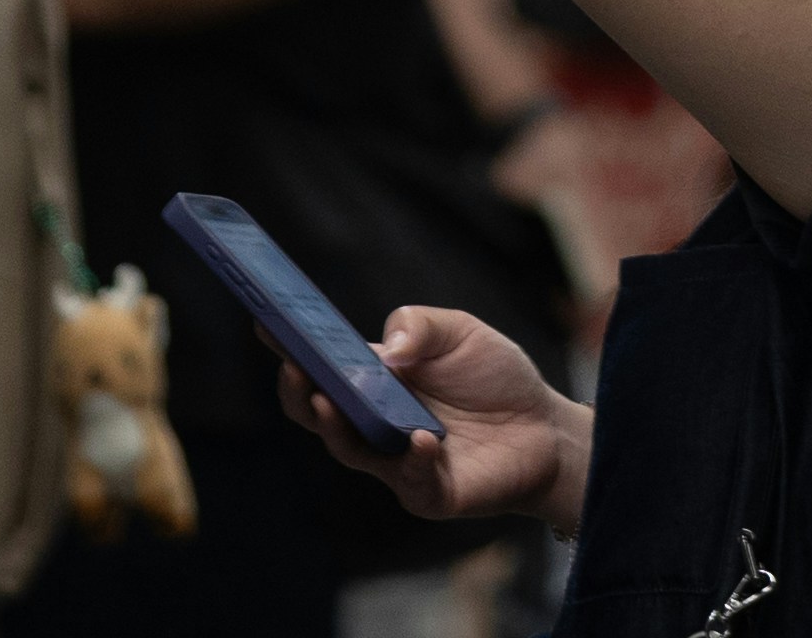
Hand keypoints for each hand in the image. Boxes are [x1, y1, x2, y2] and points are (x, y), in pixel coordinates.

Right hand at [275, 305, 589, 531]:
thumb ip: (421, 326)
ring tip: (330, 400)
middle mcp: (375, 424)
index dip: (289, 345)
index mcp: (374, 381)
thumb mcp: (461, 331)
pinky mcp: (429, 492)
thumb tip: (387, 348)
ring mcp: (396, 461)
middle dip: (298, 391)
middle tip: (293, 367)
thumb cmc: (496, 377)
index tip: (264, 319)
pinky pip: (411, 481)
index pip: (320, 365)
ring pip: (351, 450)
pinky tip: (424, 439)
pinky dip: (413, 459)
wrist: (547, 428)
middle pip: (318, 414)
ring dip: (337, 427)